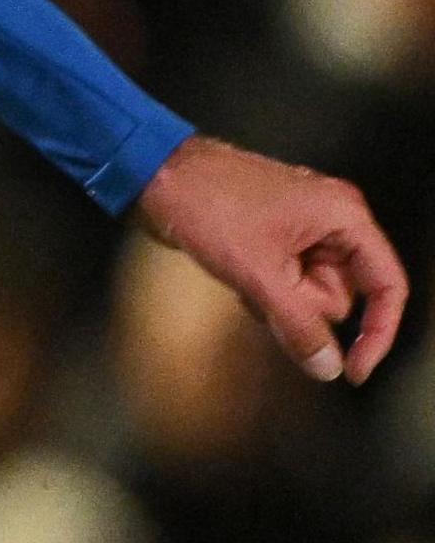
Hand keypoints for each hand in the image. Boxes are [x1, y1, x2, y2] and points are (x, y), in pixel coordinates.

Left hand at [135, 134, 407, 382]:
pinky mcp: (277, 240)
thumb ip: (298, 324)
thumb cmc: (207, 206)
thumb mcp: (257, 273)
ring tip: (240, 270)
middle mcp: (333, 222)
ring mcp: (305, 231)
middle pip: (342, 296)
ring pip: (309, 296)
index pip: (388, 286)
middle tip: (259, 283)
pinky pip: (285, 285)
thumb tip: (327, 368)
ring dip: (277, 300)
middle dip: (300, 304)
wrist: (154, 172)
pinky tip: (233, 270)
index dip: (378, 333)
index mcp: (345, 217)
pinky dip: (263, 290)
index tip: (353, 370)